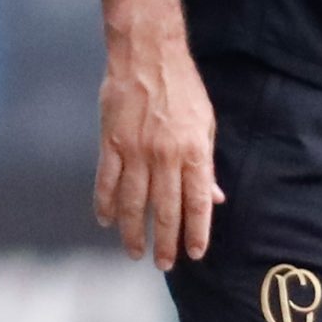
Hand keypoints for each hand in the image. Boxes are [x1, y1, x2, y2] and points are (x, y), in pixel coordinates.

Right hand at [95, 36, 222, 271]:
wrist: (148, 56)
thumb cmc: (183, 89)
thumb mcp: (206, 124)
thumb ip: (206, 163)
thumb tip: (215, 198)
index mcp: (194, 151)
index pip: (197, 202)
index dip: (196, 231)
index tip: (194, 254)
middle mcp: (165, 156)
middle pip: (165, 209)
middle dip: (165, 241)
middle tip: (164, 264)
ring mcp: (135, 151)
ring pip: (133, 203)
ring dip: (133, 231)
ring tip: (135, 252)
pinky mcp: (111, 143)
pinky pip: (107, 182)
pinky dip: (106, 205)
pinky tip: (107, 221)